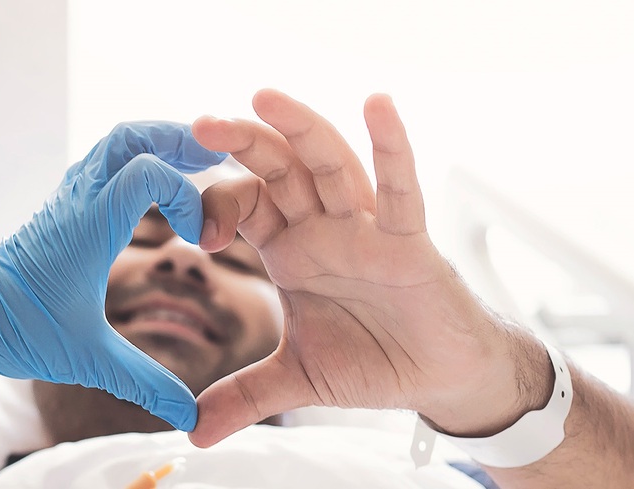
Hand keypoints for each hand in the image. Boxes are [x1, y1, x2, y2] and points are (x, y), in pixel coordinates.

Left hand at [0, 121, 224, 430]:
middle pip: (132, 136)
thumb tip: (189, 419)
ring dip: (158, 144)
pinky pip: (104, 163)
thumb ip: (144, 383)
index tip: (199, 236)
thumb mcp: (87, 360)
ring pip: (116, 143)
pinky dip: (138, 161)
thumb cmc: (17, 330)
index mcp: (90, 226)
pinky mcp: (64, 206)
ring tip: (197, 162)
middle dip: (179, 140)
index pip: (148, 172)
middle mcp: (80, 200)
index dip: (186, 194)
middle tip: (218, 159)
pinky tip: (157, 189)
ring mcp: (69, 198)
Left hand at [187, 90, 552, 446]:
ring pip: (330, 165)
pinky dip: (392, 148)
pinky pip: (400, 189)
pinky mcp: (409, 241)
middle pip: (279, 169)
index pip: (245, 205)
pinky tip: (379, 106)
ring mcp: (366, 228)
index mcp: (292, 249)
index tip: (196, 235)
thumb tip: (195, 431)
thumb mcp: (298, 379)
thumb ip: (246, 396)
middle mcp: (325, 227)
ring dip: (300, 129)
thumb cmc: (376, 359)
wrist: (439, 378)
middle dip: (242, 144)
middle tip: (202, 123)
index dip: (216, 206)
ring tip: (265, 97)